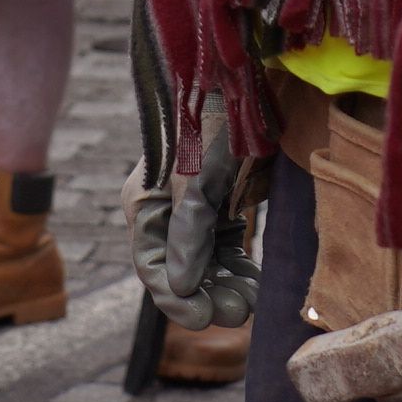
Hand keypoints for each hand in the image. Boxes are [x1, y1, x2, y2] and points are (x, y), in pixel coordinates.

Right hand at [130, 92, 259, 330]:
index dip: (176, 298)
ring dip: (226, 286)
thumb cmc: (211, 127)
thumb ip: (187, 235)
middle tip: (237, 313)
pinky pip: (227, 249)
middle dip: (207, 294)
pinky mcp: (223, 206)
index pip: (153, 265)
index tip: (204, 318)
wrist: (241, 83)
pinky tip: (256, 284)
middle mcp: (166, 212)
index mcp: (145, 205)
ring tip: (251, 302)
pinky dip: (240, 269)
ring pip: (207, 264)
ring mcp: (196, 210)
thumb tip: (181, 287)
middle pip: (181, 269)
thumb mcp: (197, 182)